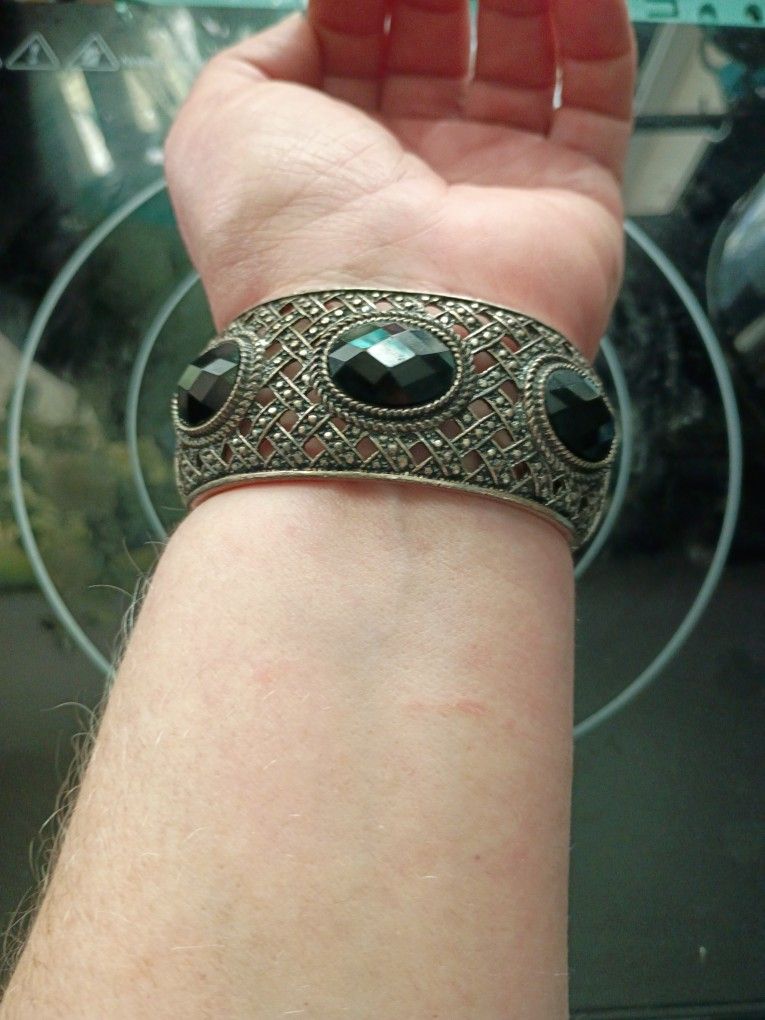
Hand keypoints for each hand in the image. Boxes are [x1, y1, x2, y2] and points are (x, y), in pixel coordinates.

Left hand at [165, 0, 635, 358]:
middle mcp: (414, 165)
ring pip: (523, 56)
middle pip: (440, 38)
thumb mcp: (218, 129)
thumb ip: (253, 65)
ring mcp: (497, 180)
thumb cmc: (287, 234)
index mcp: (332, 151)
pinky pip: (598, 93)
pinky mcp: (573, 197)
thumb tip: (314, 25)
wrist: (380, 329)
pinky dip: (595, 24)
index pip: (358, 37)